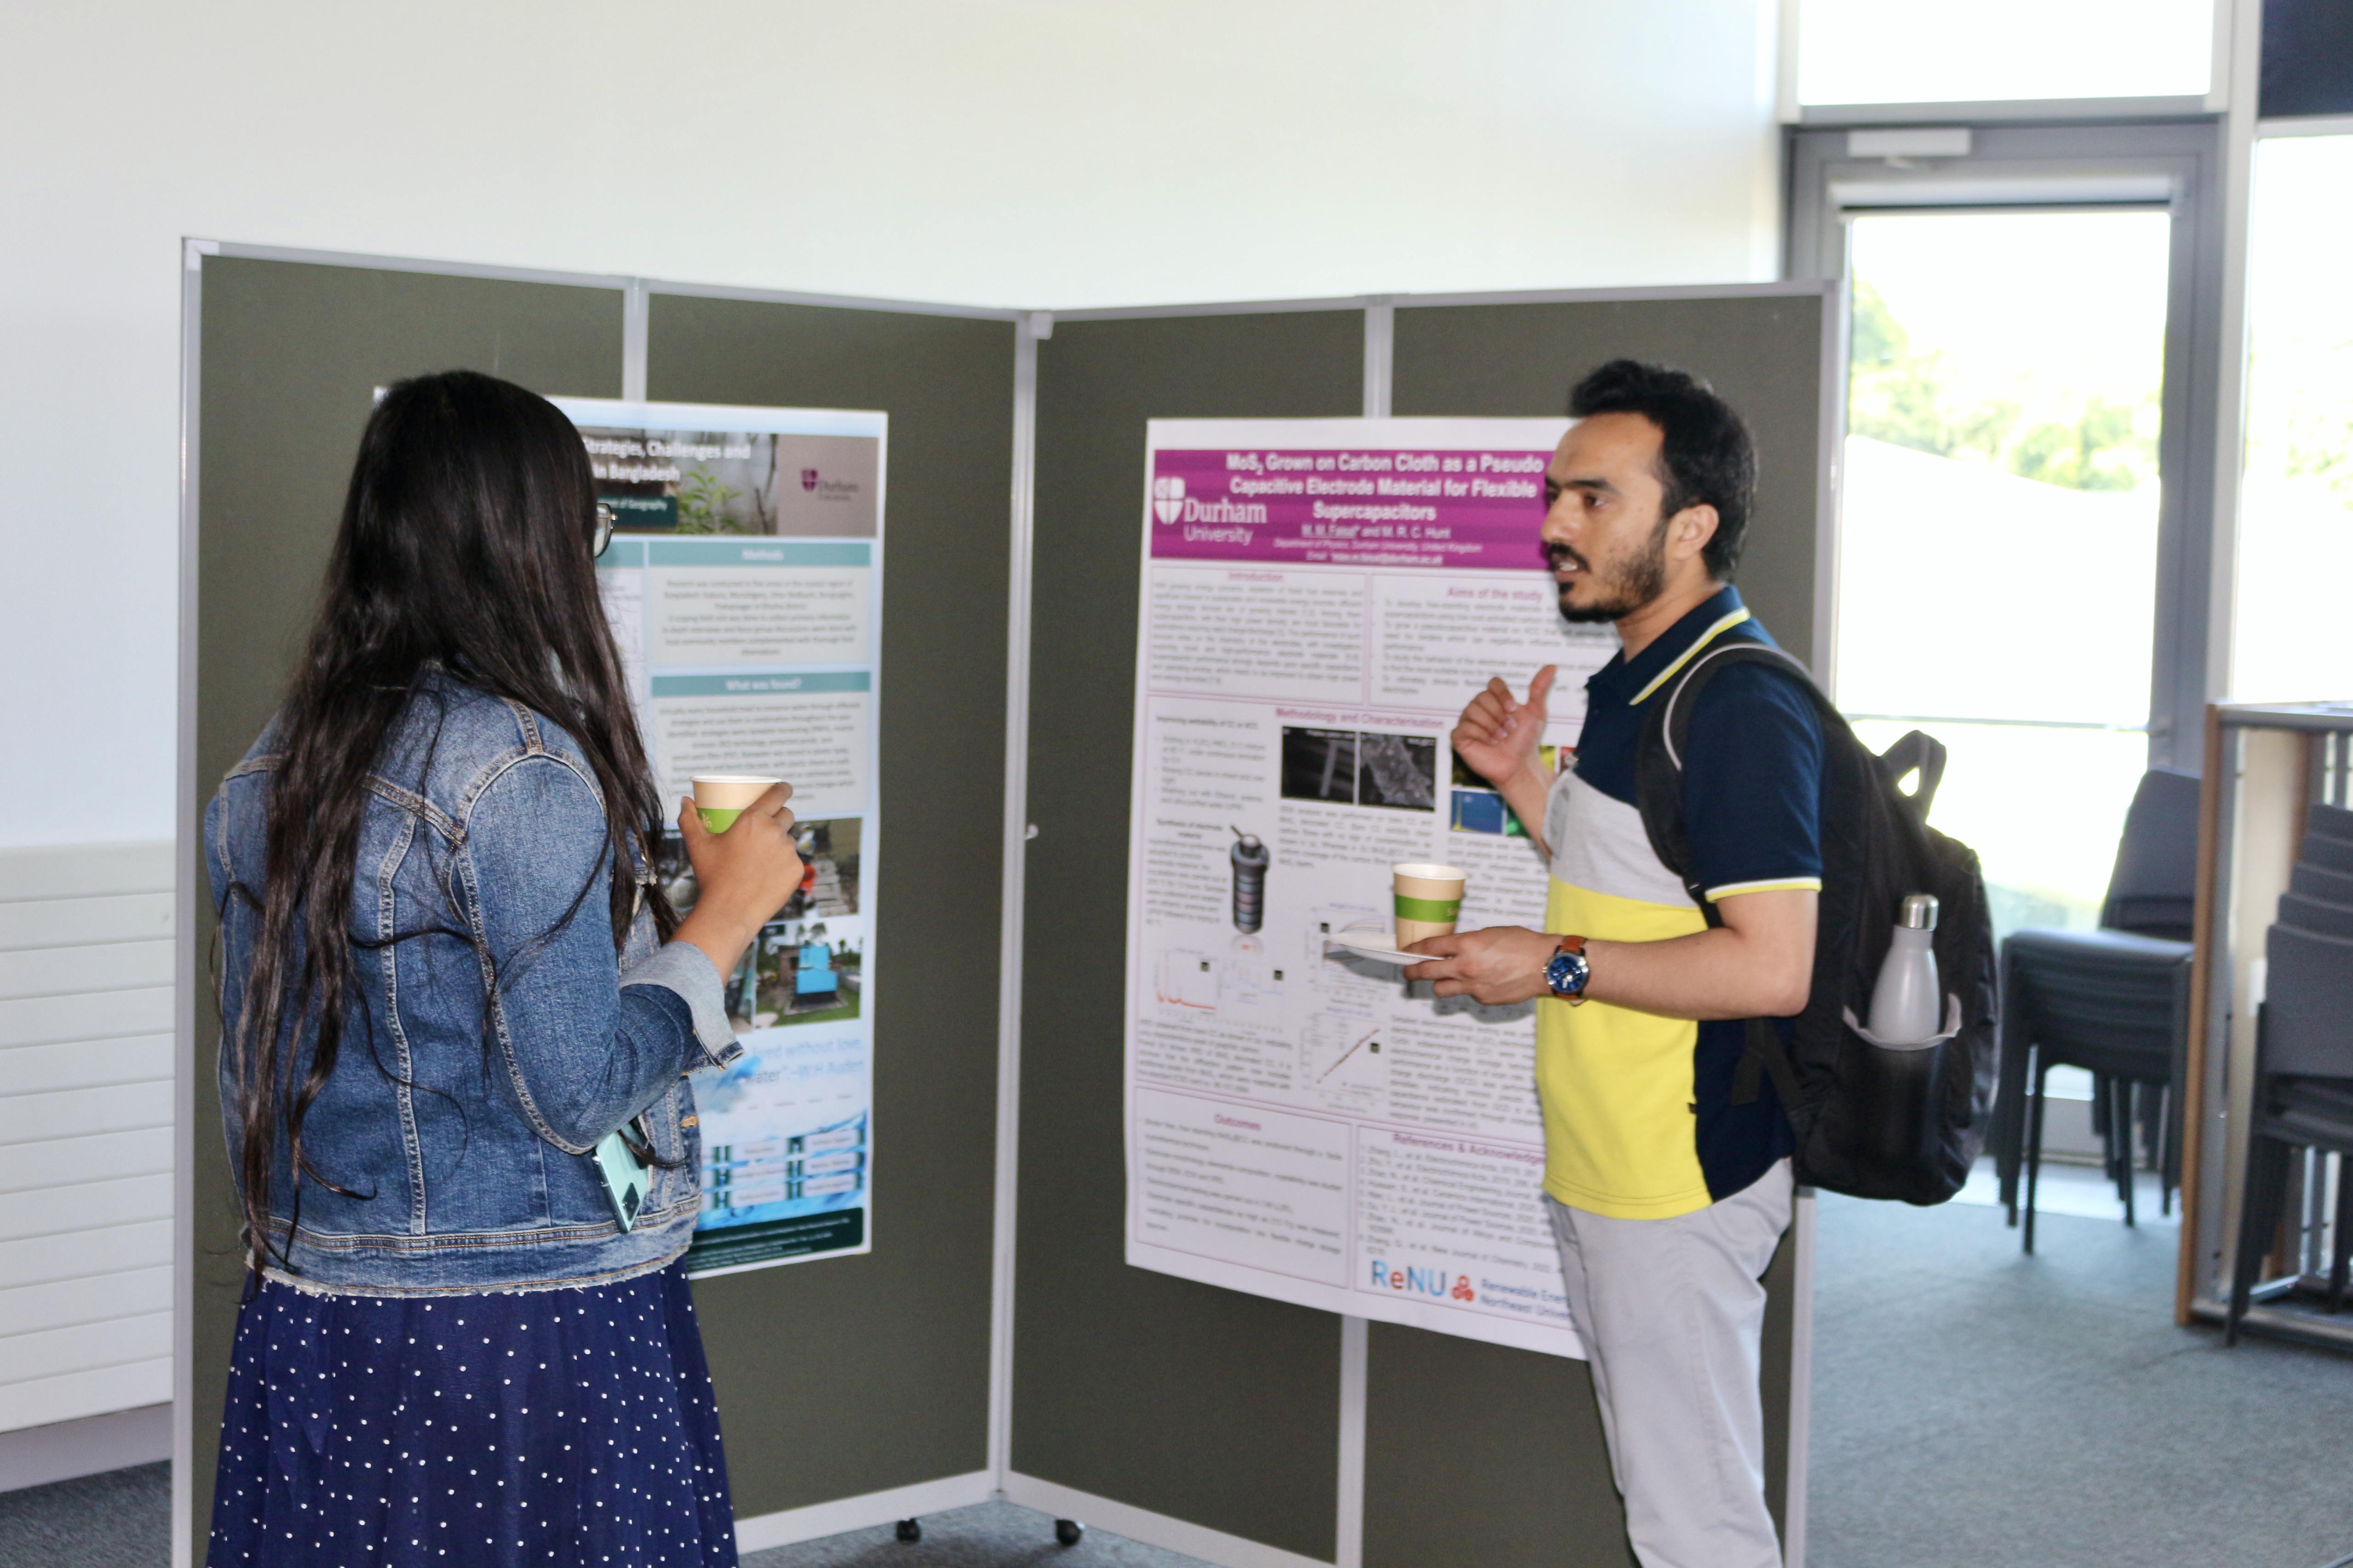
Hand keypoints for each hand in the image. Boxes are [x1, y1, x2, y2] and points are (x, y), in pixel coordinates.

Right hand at [672, 783, 802, 979]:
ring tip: (765, 856)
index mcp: (755, 820)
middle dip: (780, 816)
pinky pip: (793, 861)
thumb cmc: (712, 876)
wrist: (729, 912)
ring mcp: (789, 851)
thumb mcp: (697, 845)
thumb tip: (685, 801)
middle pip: (787, 815)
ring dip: (781, 842)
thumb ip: (689, 819)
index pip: (778, 794)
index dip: (783, 788)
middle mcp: (776, 832)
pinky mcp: (796, 870)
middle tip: (767, 827)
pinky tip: (772, 873)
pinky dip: (784, 864)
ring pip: (789, 840)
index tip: (784, 788)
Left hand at [1400, 925, 1558, 1005]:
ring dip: (1438, 983)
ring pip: (1441, 989)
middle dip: (1412, 971)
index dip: (1413, 949)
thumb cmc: (1522, 944)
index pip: (1429, 947)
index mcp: (1466, 945)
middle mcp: (1465, 967)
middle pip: (1426, 972)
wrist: (1545, 965)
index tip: (1406, 951)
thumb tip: (1451, 949)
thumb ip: (1467, 942)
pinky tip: (1482, 981)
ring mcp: (1473, 986)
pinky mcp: (1483, 999)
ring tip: (1442, 978)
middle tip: (1406, 971)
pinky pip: (1466, 994)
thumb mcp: (1489, 933)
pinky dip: (1468, 988)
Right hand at [1451, 667, 1555, 792]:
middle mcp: (1479, 708)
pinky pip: (1464, 728)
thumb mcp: (1536, 712)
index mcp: (1495, 699)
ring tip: (1500, 738)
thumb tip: (1552, 667)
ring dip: (1491, 726)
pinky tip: (1489, 743)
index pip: (1493, 684)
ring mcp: (1467, 721)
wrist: (1519, 764)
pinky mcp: (1459, 737)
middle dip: (1499, 714)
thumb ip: (1539, 688)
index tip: (1513, 708)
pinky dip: (1480, 736)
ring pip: (1472, 711)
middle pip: (1482, 697)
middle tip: (1509, 729)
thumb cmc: (1525, 740)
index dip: (1502, 694)